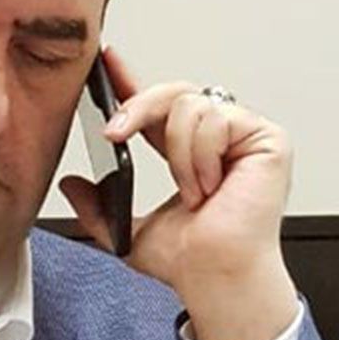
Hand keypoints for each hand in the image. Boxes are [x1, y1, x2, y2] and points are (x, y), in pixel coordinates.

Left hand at [59, 45, 298, 339]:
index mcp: (186, 149)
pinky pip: (215, 117)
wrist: (216, 278)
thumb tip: (71, 185)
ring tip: (193, 190)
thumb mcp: (126, 231)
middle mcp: (217, 136)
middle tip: (115, 133)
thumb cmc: (190, 261)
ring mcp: (244, 134)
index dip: (130, 78)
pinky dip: (200, 155)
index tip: (105, 61)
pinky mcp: (267, 138)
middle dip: (136, 108)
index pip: (157, 104)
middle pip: (172, 91)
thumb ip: (97, 205)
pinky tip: (211, 185)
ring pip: (188, 104)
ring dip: (177, 153)